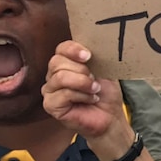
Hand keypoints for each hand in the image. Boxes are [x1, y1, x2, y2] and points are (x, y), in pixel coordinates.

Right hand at [42, 41, 133, 160]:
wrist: (111, 116)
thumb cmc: (106, 93)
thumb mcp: (103, 70)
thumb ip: (95, 57)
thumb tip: (93, 44)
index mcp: (66, 63)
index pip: (62, 48)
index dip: (73, 49)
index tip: (88, 56)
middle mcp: (54, 75)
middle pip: (57, 62)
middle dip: (81, 70)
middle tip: (95, 80)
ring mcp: (50, 90)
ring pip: (60, 77)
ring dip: (83, 83)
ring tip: (95, 90)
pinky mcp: (50, 105)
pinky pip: (63, 94)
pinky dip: (81, 96)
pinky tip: (91, 100)